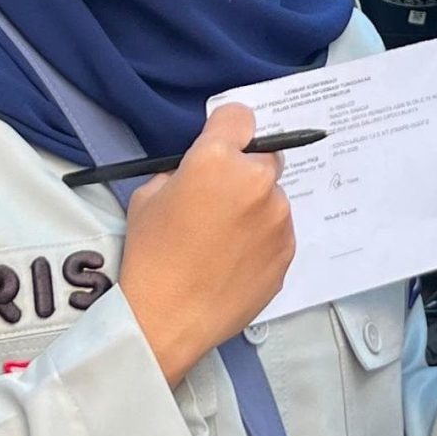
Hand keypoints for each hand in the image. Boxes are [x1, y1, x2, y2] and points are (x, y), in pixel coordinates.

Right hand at [117, 103, 294, 385]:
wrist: (167, 318)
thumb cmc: (150, 254)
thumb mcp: (148, 196)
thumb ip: (183, 172)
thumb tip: (203, 172)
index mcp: (218, 159)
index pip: (239, 116)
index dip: (227, 129)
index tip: (220, 146)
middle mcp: (257, 181)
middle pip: (265, 156)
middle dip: (246, 170)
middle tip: (221, 200)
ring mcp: (279, 218)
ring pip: (273, 197)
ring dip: (256, 207)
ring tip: (226, 241)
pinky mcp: (288, 251)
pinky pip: (278, 231)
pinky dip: (263, 239)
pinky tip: (236, 262)